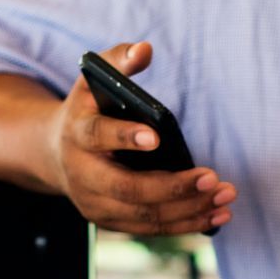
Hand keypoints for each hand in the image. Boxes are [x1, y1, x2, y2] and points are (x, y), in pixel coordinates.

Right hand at [48, 41, 236, 235]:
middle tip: (212, 178)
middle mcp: (83, 175)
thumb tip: (145, 48)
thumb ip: (117, 61)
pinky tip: (217, 215)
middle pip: (128, 189)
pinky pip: (151, 229)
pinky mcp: (111, 222)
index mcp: (78, 134)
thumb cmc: (87, 111)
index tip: (157, 137)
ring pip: (144, 216)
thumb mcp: (93, 81)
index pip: (98, 136)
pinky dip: (186, 224)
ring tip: (225, 196)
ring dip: (189, 209)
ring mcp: (95, 204)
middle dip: (173, 187)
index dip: (125, 137)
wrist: (54, 154)